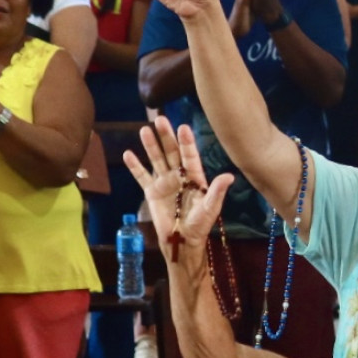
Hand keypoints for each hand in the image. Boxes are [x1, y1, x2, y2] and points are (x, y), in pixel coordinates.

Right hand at [124, 118, 232, 262]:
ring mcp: (164, 181)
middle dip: (166, 136)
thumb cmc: (200, 223)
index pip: (190, 155)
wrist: (182, 239)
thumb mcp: (210, 208)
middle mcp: (179, 175)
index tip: (183, 127)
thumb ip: (217, 191)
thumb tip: (229, 176)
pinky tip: (128, 154)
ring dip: (150, 146)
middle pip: (172, 152)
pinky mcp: (151, 191)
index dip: (187, 142)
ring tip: (144, 130)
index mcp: (195, 176)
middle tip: (160, 119)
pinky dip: (135, 166)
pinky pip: (142, 176)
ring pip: (156, 159)